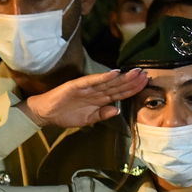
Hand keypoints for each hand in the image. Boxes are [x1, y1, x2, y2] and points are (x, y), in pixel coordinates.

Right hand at [20, 68, 148, 129]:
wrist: (46, 114)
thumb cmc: (65, 116)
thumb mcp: (87, 119)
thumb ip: (102, 115)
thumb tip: (117, 109)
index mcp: (99, 100)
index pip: (119, 93)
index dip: (132, 89)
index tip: (145, 84)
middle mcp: (95, 92)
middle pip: (117, 86)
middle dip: (132, 81)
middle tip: (146, 74)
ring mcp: (87, 88)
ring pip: (108, 82)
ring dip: (122, 77)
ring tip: (136, 72)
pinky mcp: (77, 85)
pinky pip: (92, 81)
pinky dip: (103, 77)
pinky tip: (114, 73)